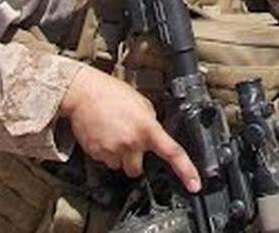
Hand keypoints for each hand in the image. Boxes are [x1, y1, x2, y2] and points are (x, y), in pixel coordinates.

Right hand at [60, 66, 200, 192]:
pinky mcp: (96, 154)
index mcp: (147, 128)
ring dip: (120, 156)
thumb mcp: (142, 103)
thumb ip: (151, 123)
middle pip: (138, 169)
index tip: (194, 184)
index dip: (186, 171)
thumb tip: (155, 136)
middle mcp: (131, 142)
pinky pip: (106, 161)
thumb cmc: (112, 93)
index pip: (173, 153)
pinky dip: (106, 152)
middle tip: (129, 141)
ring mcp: (112, 150)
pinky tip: (104, 135)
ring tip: (114, 134)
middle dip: (135, 159)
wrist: (84, 93)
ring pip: (120, 166)